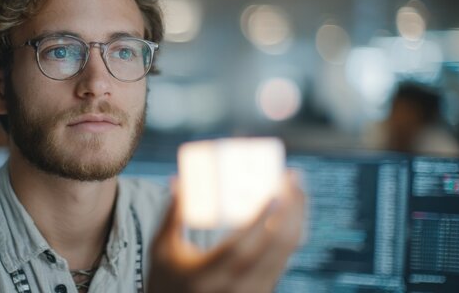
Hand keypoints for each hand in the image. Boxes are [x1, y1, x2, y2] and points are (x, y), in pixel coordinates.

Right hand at [147, 171, 305, 292]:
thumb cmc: (166, 279)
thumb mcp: (162, 249)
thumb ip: (173, 214)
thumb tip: (177, 180)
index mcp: (208, 274)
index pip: (241, 247)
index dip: (261, 220)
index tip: (275, 192)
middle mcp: (236, 286)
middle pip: (275, 246)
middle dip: (291, 209)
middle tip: (292, 178)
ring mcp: (252, 291)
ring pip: (285, 253)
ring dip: (296, 219)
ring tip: (295, 190)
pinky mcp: (261, 291)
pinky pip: (283, 259)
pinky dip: (291, 234)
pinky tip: (291, 213)